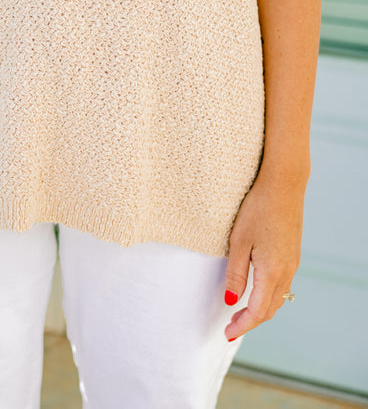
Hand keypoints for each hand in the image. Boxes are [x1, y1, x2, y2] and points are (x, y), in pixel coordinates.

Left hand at [223, 168, 305, 340]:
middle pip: (270, 309)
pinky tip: (256, 291)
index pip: (257, 311)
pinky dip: (268, 296)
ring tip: (240, 313)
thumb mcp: (239, 241)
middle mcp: (287, 271)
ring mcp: (292, 262)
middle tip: (230, 328)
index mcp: (272, 271)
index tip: (227, 334)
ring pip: (278, 298)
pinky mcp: (292, 253)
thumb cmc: (258, 208)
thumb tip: (231, 301)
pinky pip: (282, 285)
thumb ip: (236, 273)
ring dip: (260, 310)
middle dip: (250, 322)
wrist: (283, 185)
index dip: (242, 325)